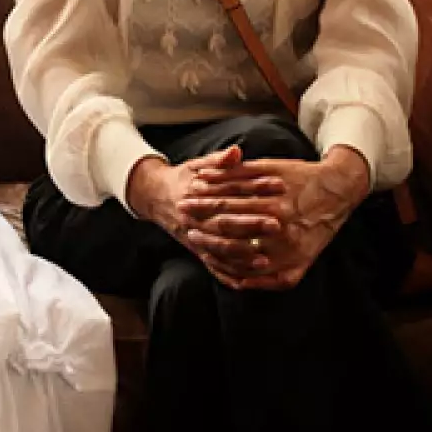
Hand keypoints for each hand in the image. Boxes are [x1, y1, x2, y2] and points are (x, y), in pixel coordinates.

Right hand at [126, 147, 286, 287]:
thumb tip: (236, 151)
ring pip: (218, 250)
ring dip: (241, 256)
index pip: (227, 193)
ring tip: (266, 260)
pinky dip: (229, 275)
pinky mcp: (196, 251)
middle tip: (277, 225)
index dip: (252, 190)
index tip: (277, 187)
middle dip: (250, 226)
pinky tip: (248, 280)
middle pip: (223, 224)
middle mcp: (193, 219)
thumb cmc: (184, 179)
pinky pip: (213, 266)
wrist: (155, 197)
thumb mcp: (196, 165)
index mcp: (195, 195)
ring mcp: (194, 237)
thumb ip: (218, 160)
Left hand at [178, 146, 369, 290]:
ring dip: (218, 254)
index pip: (226, 207)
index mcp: (272, 205)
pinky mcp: (299, 267)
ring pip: (245, 260)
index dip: (201, 204)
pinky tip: (227, 273)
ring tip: (198, 247)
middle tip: (183, 224)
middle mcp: (282, 231)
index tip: (182, 202)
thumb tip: (201, 176)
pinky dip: (245, 278)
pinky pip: (266, 281)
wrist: (338, 191)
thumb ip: (234, 172)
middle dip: (204, 227)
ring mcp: (291, 252)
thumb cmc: (298, 176)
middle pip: (232, 233)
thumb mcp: (268, 167)